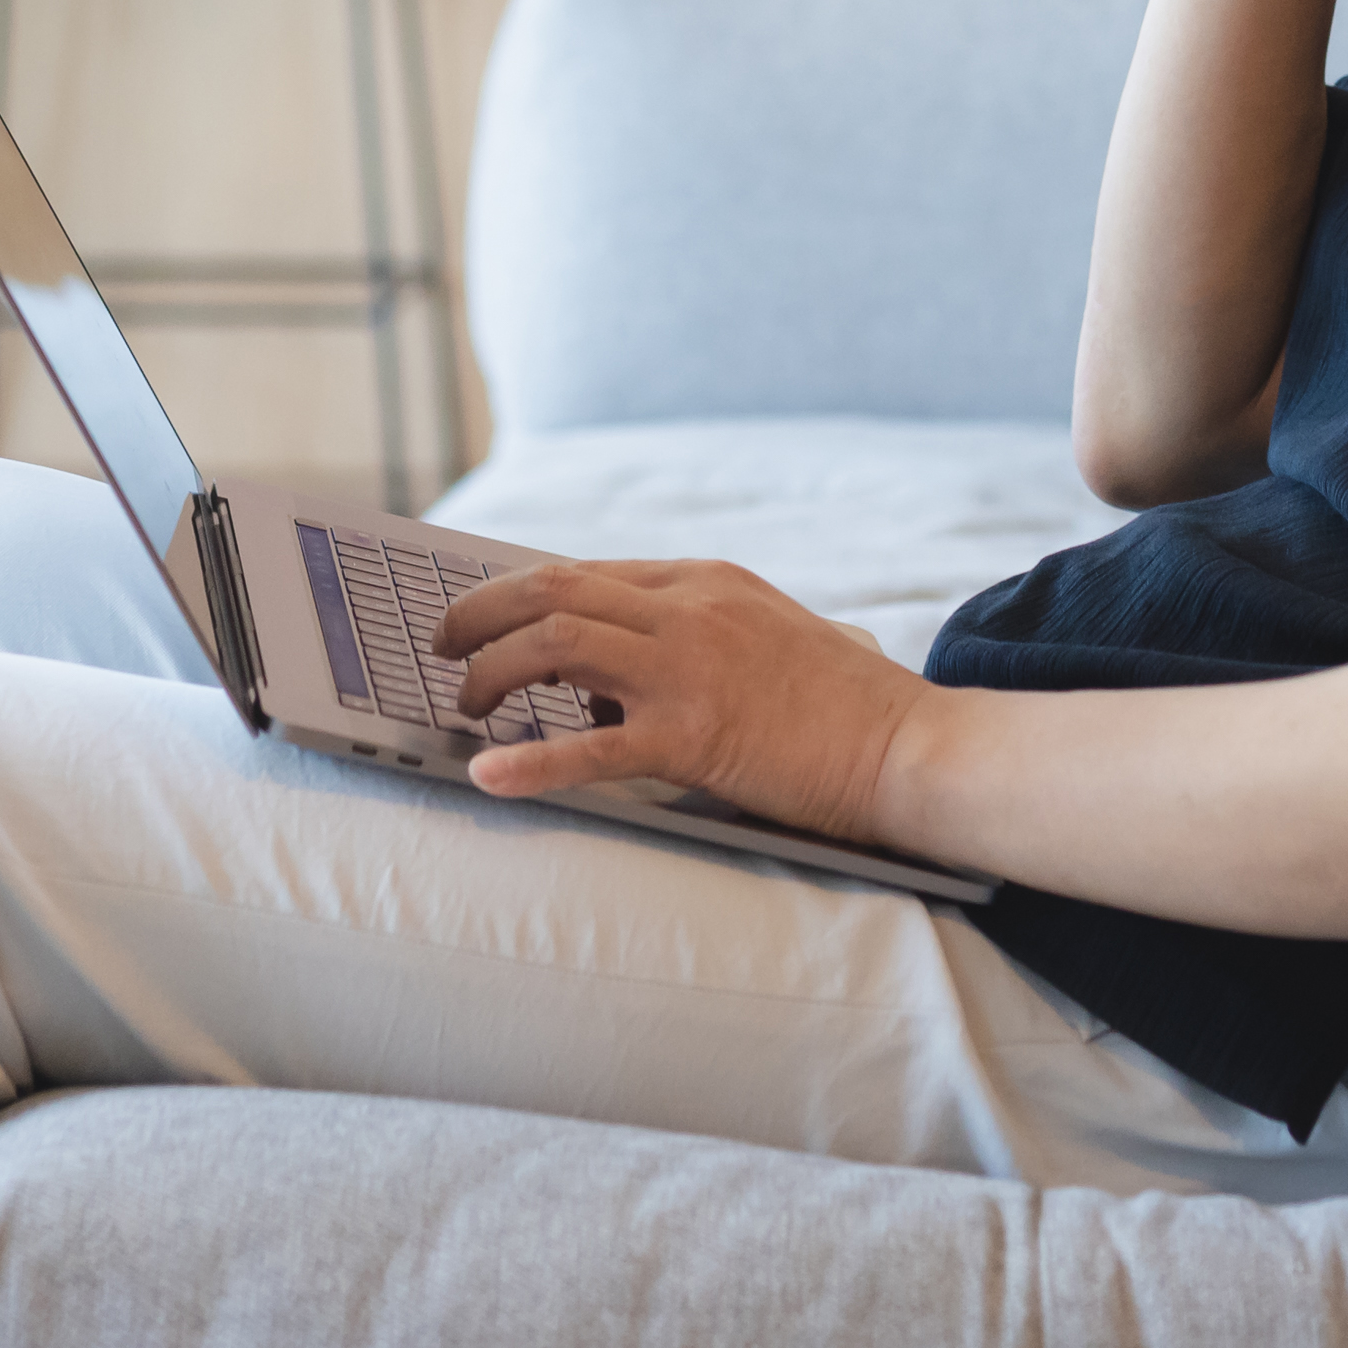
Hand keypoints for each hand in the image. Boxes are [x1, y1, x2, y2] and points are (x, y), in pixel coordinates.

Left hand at [432, 557, 941, 852]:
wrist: (907, 746)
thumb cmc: (842, 706)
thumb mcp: (763, 636)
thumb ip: (689, 639)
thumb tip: (604, 681)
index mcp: (704, 581)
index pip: (583, 570)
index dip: (514, 593)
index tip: (476, 618)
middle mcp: (688, 610)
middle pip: (550, 588)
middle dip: (478, 613)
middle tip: (441, 646)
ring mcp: (689, 670)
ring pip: (553, 643)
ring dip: (491, 673)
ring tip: (466, 708)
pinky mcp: (695, 737)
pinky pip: (591, 747)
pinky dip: (529, 761)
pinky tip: (487, 776)